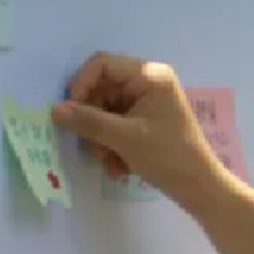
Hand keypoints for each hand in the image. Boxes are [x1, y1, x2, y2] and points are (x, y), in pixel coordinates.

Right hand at [53, 52, 224, 208]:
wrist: (199, 188)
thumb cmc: (168, 157)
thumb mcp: (124, 139)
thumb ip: (88, 121)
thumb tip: (54, 110)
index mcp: (149, 75)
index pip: (101, 65)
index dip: (80, 86)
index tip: (71, 114)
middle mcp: (149, 82)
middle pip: (101, 90)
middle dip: (93, 121)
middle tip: (93, 148)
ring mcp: (148, 101)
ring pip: (105, 111)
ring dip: (101, 139)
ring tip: (110, 163)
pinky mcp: (146, 120)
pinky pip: (117, 125)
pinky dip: (113, 145)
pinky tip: (120, 168)